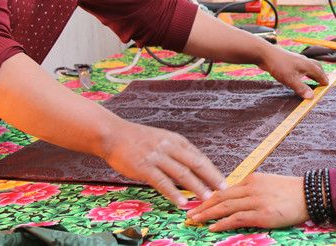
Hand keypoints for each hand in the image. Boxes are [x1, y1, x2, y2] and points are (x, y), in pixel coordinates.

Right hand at [98, 119, 225, 206]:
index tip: (222, 181)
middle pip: (196, 163)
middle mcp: (169, 146)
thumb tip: (192, 167)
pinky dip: (173, 193)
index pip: (199, 156)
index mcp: (175, 140)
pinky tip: (181, 202)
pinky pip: (162, 182)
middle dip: (211, 177)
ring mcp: (157, 156)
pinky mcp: (144, 166)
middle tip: (223, 189)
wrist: (112, 134)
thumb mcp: (161, 139)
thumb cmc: (137, 139)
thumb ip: (176, 151)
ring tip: (206, 198)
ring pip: (181, 173)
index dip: (212, 170)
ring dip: (196, 186)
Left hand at [187, 173, 308, 230]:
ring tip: (195, 220)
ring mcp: (256, 201)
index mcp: (251, 180)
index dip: (209, 197)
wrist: (309, 194)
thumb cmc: (291, 191)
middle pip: (220, 197)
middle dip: (203, 206)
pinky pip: (237, 218)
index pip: (225, 189)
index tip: (198, 203)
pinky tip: (213, 227)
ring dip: (208, 214)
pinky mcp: (262, 214)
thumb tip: (239, 197)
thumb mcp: (268, 184)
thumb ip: (253, 189)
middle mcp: (250, 188)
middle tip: (190, 213)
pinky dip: (223, 222)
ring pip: (225, 207)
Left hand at [257, 46, 328, 98]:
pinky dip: (305, 71)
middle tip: (323, 82)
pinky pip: (301, 66)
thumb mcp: (290, 79)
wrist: (265, 53)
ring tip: (313, 80)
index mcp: (307, 64)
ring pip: (309, 65)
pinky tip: (299, 75)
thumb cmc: (278, 65)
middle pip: (316, 67)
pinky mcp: (289, 60)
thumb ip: (301, 88)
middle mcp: (304, 60)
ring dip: (313, 72)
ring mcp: (296, 59)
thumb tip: (312, 97)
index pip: (320, 73)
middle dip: (321, 74)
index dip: (324, 80)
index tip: (327, 86)